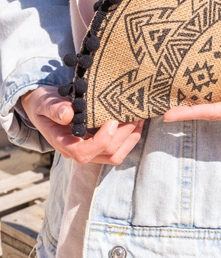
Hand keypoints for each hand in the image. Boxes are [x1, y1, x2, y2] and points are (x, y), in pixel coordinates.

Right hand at [21, 86, 143, 164]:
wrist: (44, 107)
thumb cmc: (44, 105)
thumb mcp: (44, 103)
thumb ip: (54, 109)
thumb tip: (68, 114)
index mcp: (63, 143)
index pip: (83, 153)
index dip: (102, 140)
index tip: (113, 121)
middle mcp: (78, 150)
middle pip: (106, 153)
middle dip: (123, 135)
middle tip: (134, 115)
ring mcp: (91, 149)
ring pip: (115, 155)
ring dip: (130, 138)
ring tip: (139, 118)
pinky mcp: (99, 144)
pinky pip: (118, 148)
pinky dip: (130, 137)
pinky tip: (137, 122)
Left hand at [164, 51, 220, 135]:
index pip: (214, 112)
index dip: (190, 112)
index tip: (167, 115)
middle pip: (210, 109)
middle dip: (187, 104)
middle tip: (163, 93)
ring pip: (219, 104)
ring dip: (200, 97)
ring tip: (179, 83)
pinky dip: (217, 91)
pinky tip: (211, 78)